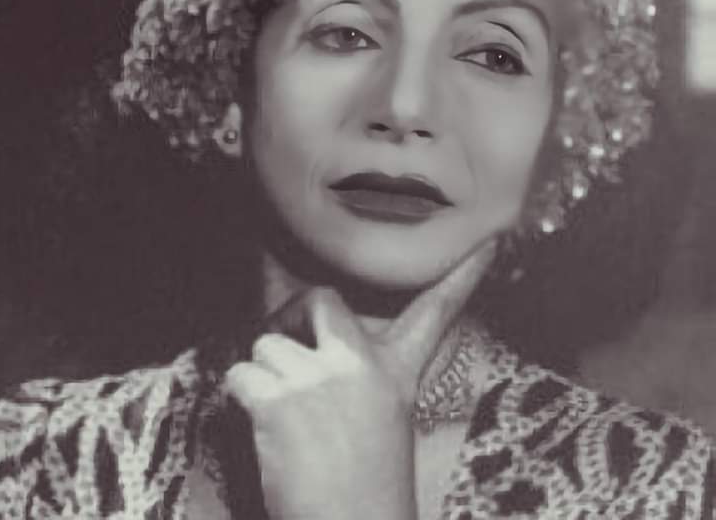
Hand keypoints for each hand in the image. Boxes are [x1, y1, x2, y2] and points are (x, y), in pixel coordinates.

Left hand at [223, 247, 491, 519]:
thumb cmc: (367, 488)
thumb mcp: (386, 421)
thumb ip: (362, 379)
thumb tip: (318, 351)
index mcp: (396, 374)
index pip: (435, 312)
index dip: (463, 276)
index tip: (490, 242)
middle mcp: (362, 365)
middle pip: (321, 299)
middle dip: (294, 313)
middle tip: (288, 341)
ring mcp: (320, 378)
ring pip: (267, 343)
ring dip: (263, 374)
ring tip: (282, 415)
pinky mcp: (281, 401)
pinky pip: (241, 373)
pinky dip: (240, 395)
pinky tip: (262, 427)